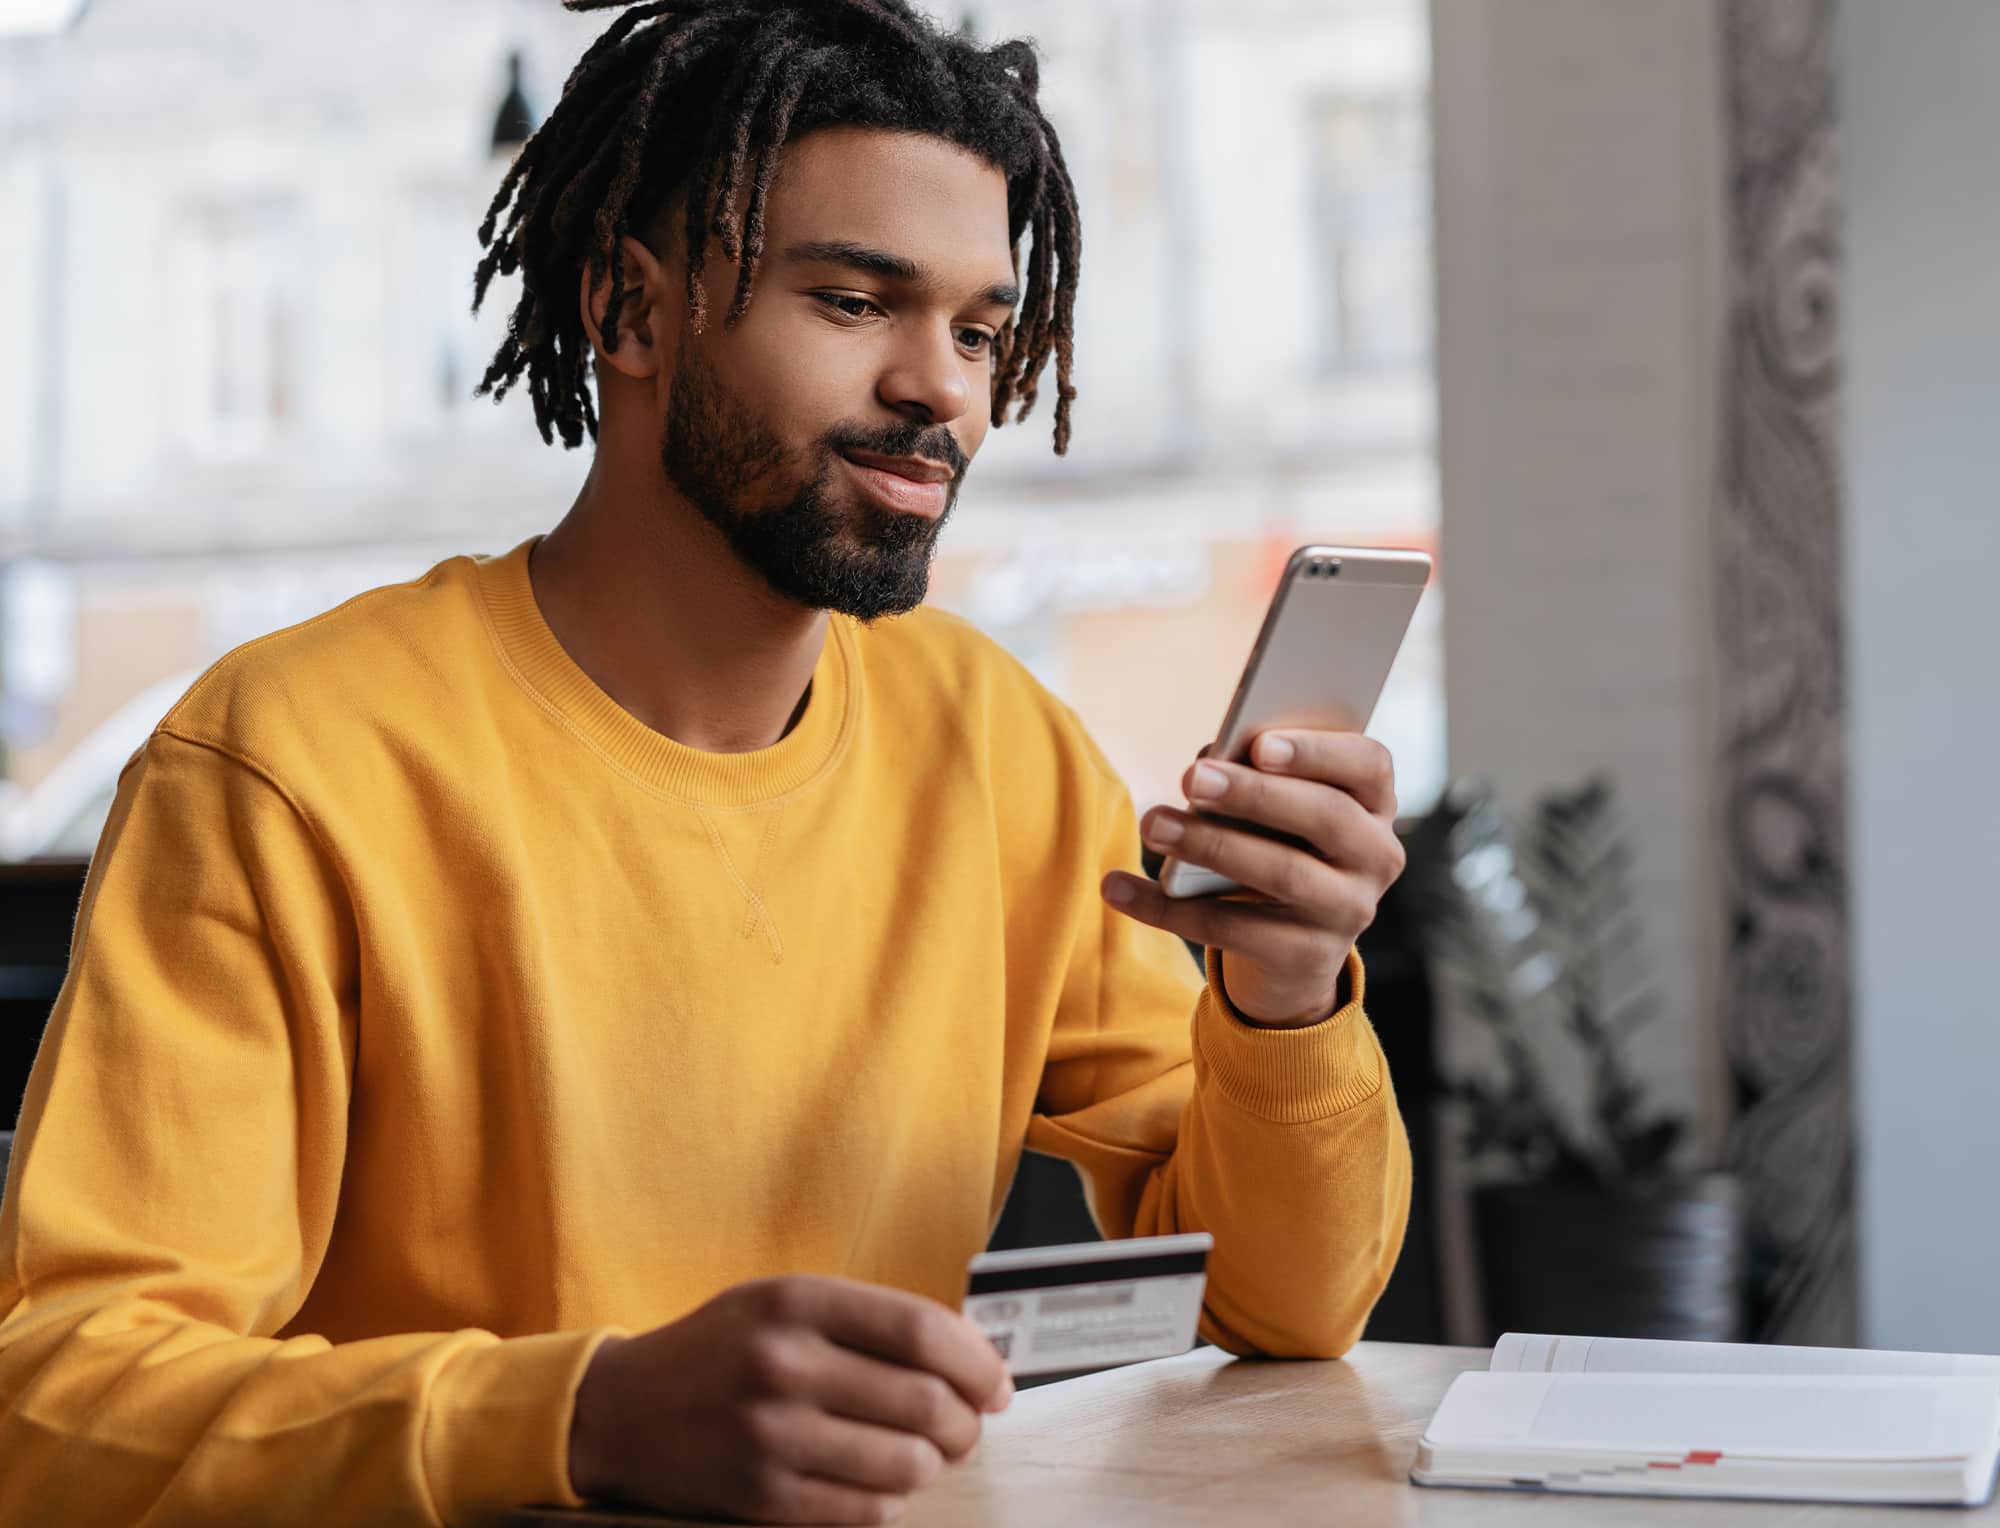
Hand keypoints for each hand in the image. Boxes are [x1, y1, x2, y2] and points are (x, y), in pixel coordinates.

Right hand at [568, 1275, 1012, 1523]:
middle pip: (924, 1400)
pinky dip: (892, 1500)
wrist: (621, 1411)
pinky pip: (866, 1510)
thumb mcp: (783, 1301)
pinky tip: (883, 1481)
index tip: (997, 1383)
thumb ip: (867, 1319)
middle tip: (969, 1426)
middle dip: (967, 1421)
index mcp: (798, 1301)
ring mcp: (771, 1435)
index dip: (978, 1360)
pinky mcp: (762, 1497)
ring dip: (933, 1464)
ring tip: (926, 1455)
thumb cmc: (720, 1350)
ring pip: (905, 1463)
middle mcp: (785, 1363)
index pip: (921, 1330)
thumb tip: (970, 1355)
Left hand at [1103, 732, 1405, 1027]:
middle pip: (1327, 817)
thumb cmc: (1278, 850)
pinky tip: (1118, 887)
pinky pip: (1233, 930)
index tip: (1259, 743)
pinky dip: (1168, 909)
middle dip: (1254, 794)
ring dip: (1212, 845)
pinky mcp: (1307, 957)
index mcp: (1374, 805)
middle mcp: (1376, 857)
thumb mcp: (1278, 813)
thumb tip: (1208, 760)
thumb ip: (1257, 778)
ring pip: (1284, 873)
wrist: (1291, 956)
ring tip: (1153, 823)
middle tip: (1191, 778)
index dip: (1319, 751)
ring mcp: (1348, 911)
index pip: (1370, 765)